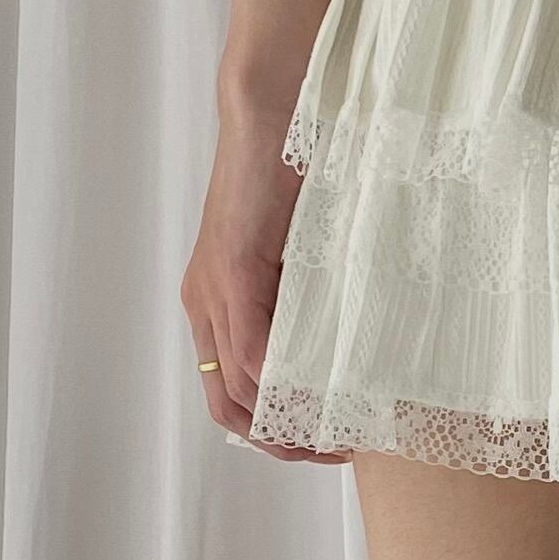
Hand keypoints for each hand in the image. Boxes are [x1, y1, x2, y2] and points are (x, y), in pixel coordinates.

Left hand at [181, 90, 329, 461]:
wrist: (271, 107)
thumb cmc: (294, 168)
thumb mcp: (303, 248)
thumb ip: (310, 293)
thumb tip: (354, 336)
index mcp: (215, 302)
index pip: (229, 394)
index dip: (271, 433)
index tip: (322, 444)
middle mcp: (204, 304)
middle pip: (226, 406)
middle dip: (279, 442)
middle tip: (333, 452)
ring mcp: (213, 289)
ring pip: (237, 386)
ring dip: (285, 421)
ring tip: (336, 432)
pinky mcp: (232, 268)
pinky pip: (249, 346)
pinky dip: (279, 379)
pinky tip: (316, 393)